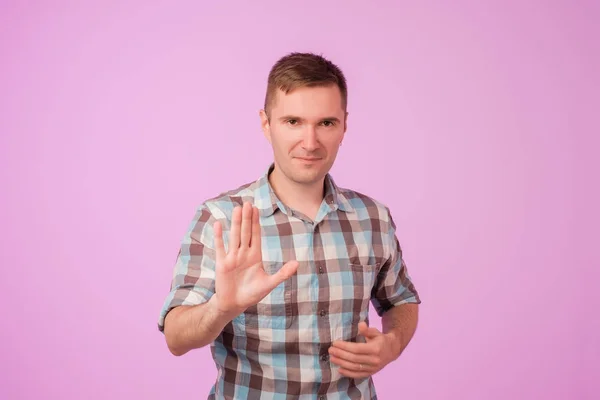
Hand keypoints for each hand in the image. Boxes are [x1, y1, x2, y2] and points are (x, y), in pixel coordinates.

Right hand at [212, 201, 298, 316]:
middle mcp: (243, 253)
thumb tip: (297, 263)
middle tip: (248, 203)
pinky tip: (218, 224)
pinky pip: (220, 247)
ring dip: (235, 223)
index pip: (255, 235)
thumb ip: (283, 274)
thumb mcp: (269, 284)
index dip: (255, 222)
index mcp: (255, 256)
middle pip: (245, 232)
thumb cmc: (252, 294)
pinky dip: (219, 237)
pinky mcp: (222, 264)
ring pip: (234, 236)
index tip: (256, 209)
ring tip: (237, 209)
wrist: (234, 305)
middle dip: (247, 218)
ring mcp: (232, 257)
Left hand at [328, 321, 397, 377]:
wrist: (392, 351)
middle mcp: (374, 360)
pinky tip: (339, 370)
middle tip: (330, 350)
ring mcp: (373, 368)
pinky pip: (358, 375)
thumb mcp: (375, 332)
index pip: (357, 349)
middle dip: (341, 354)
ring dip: (342, 363)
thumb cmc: (380, 339)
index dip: (345, 346)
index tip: (334, 343)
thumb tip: (360, 324)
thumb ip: (367, 330)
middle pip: (354, 358)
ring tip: (332, 358)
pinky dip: (348, 373)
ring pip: (355, 367)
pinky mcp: (371, 373)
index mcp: (375, 349)